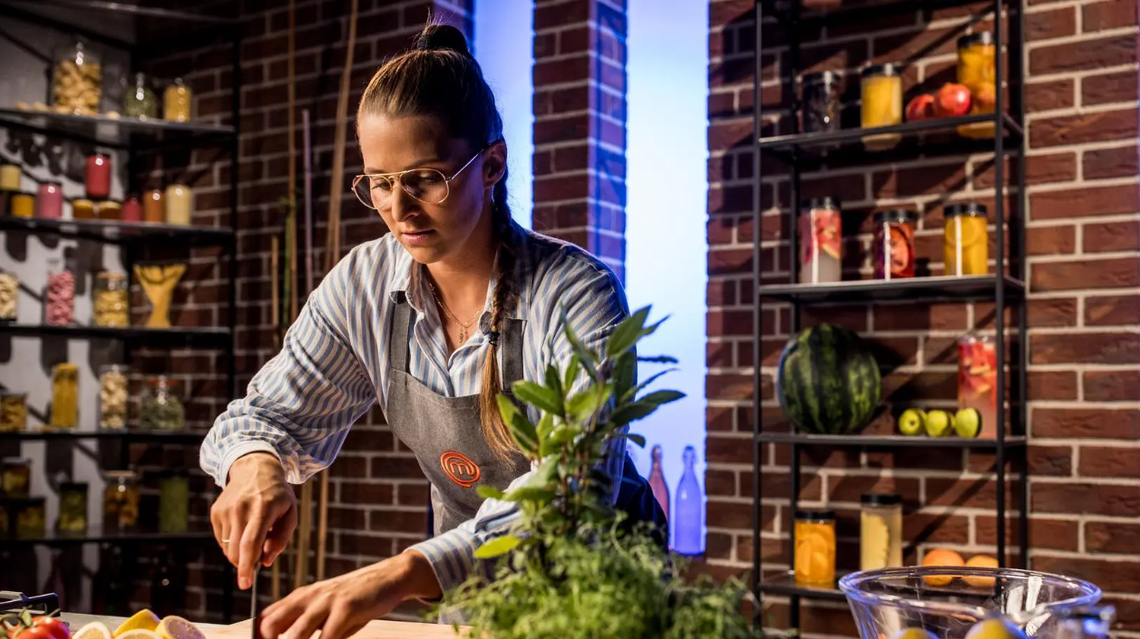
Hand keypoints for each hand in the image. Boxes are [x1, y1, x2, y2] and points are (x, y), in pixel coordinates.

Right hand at [210, 452, 297, 588]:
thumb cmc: (277, 495)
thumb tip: (266, 562)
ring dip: (240, 553)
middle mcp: (241, 508)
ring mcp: (225, 509)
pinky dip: (232, 542)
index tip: (245, 584)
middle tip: (257, 558)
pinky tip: (242, 528)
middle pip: (236, 550)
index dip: (247, 566)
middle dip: (245, 564)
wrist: (255, 468)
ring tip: (253, 534)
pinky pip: (221, 540)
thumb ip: (281, 539)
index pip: (250, 543)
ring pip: (228, 548)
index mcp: (263, 508)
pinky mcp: (216, 512)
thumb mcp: (290, 513)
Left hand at [258, 551, 441, 638]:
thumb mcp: (327, 610)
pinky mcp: (345, 608)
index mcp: (299, 598)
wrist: (389, 577)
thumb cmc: (357, 599)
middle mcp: (307, 597)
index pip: (264, 620)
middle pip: (269, 626)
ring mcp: (325, 601)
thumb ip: (308, 627)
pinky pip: (327, 638)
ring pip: (295, 635)